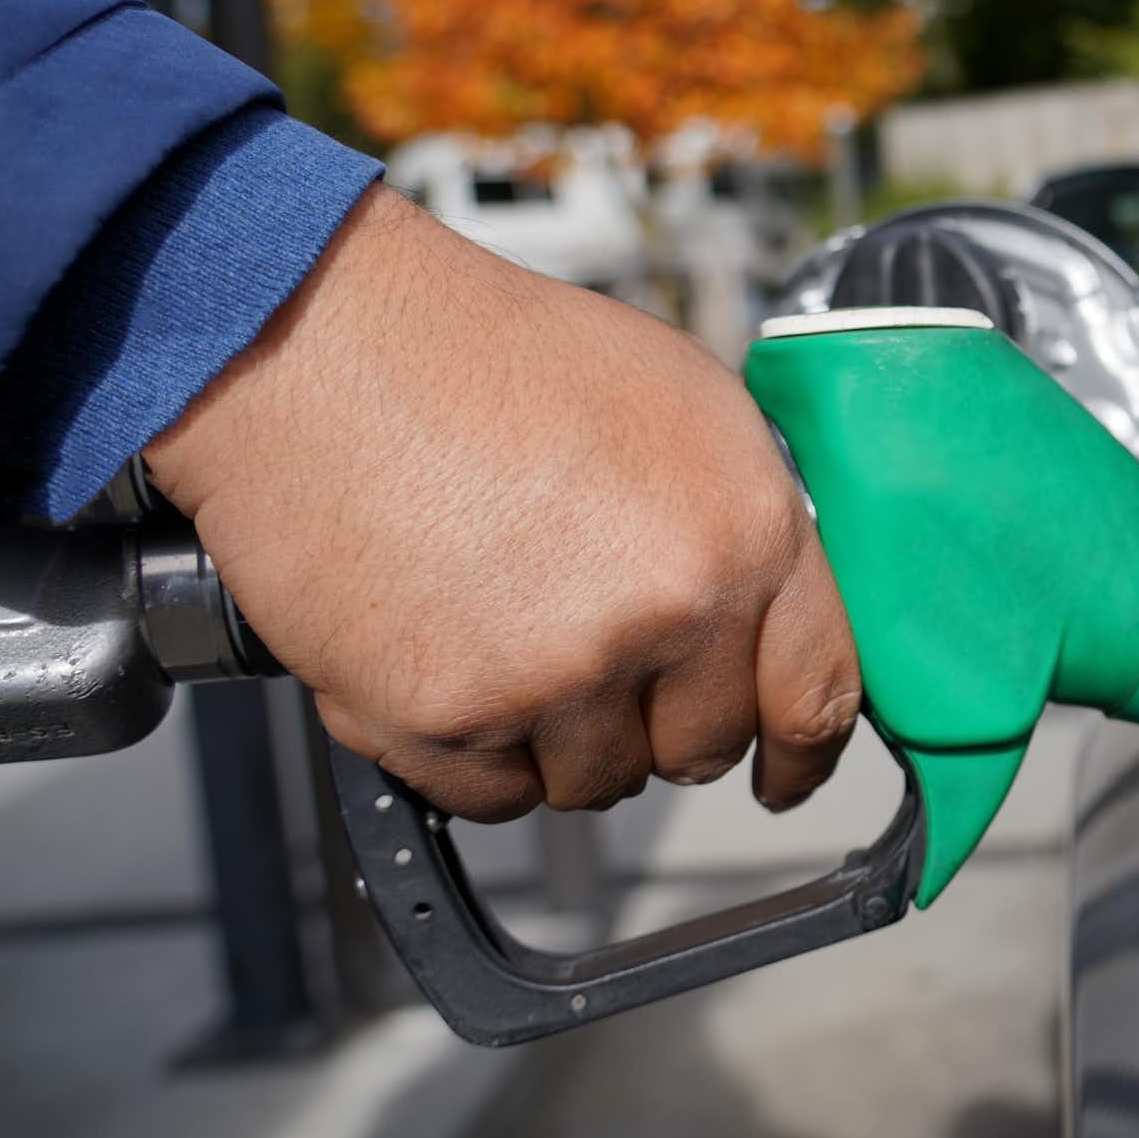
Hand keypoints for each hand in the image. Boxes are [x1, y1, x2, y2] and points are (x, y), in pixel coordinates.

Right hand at [146, 185, 860, 819]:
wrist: (321, 343)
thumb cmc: (487, 355)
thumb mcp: (682, 401)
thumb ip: (743, 519)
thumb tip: (770, 608)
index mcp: (746, 527)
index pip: (817, 693)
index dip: (803, 752)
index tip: (787, 775)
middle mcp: (671, 606)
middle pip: (701, 748)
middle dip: (656, 721)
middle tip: (594, 653)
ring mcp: (563, 668)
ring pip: (596, 782)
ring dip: (557, 735)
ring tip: (503, 625)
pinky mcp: (453, 712)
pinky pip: (493, 795)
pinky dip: (470, 751)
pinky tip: (446, 652)